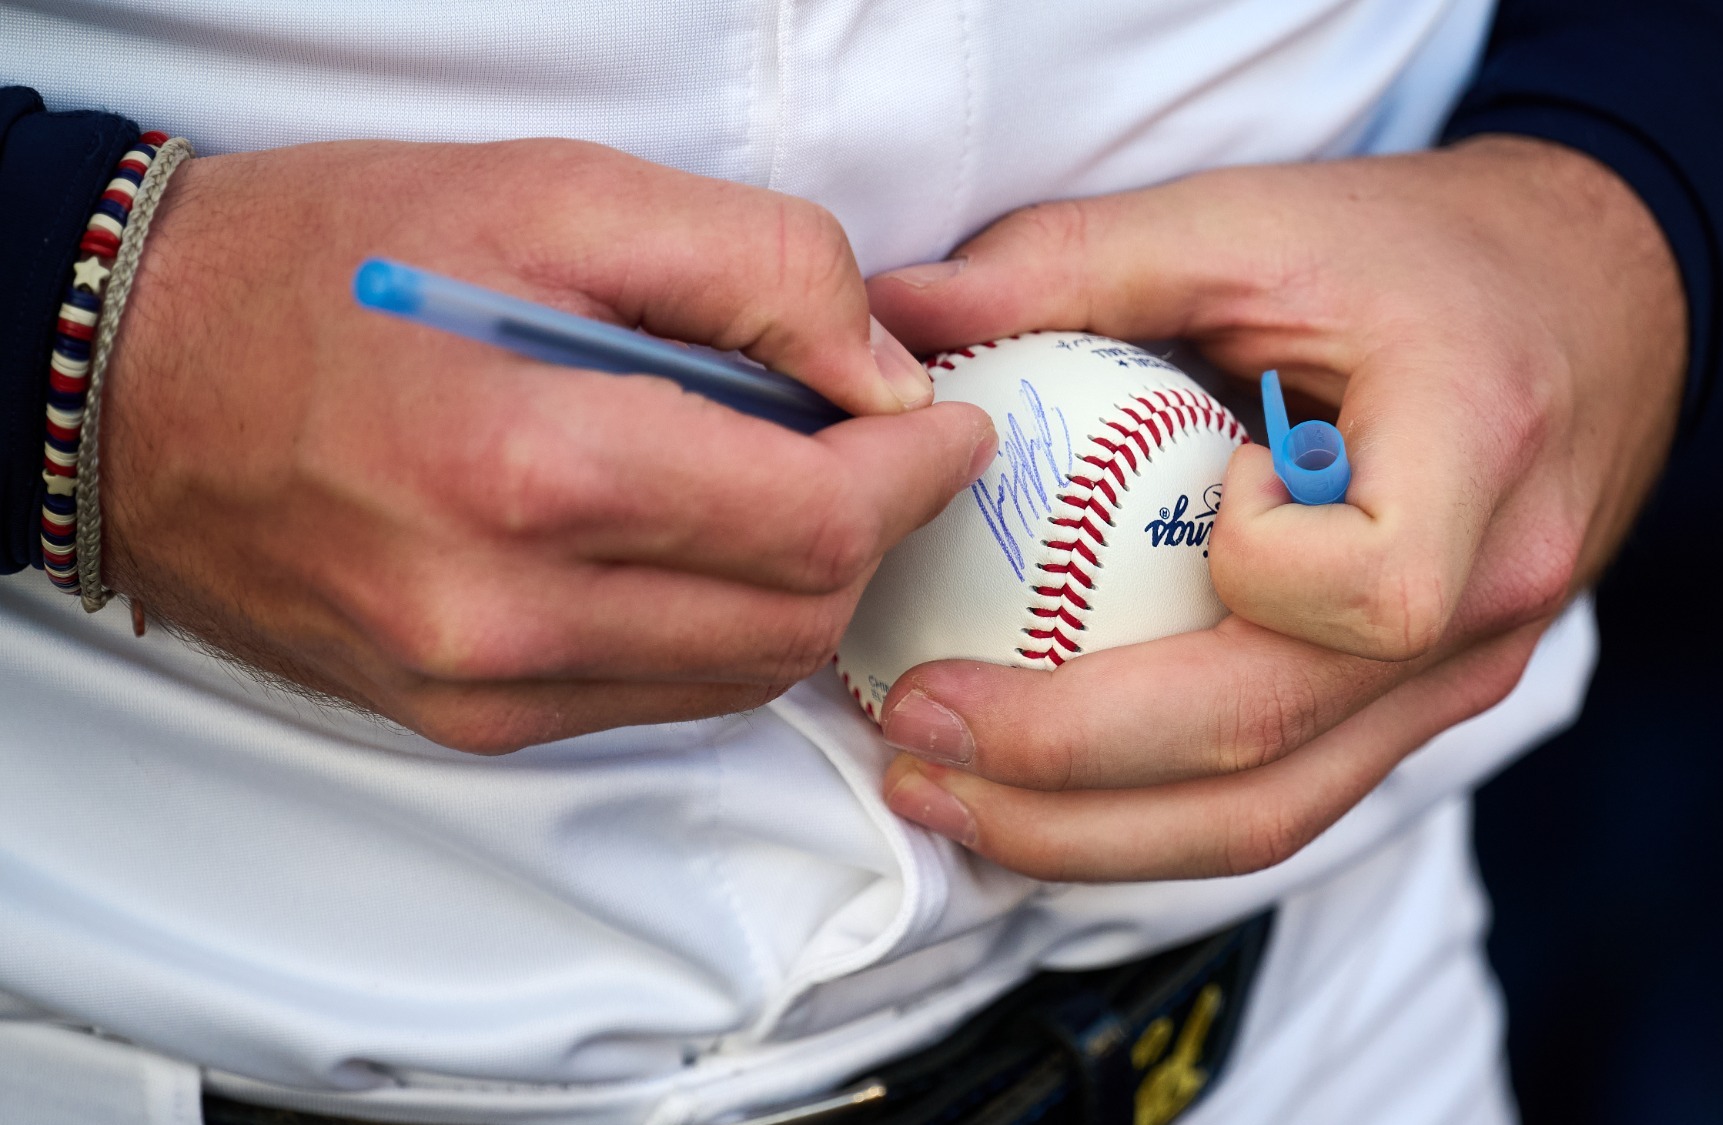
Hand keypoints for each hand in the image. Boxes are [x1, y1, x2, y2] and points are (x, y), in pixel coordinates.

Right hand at [100, 139, 994, 752]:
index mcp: (534, 469)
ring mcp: (481, 688)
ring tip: (779, 484)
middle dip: (870, 532)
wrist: (127, 378)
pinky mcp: (461, 722)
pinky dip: (713, 627)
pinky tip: (688, 542)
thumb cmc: (329, 264)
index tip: (946, 429)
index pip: (817, 523)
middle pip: (797, 618)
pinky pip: (657, 699)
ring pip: (741, 675)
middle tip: (873, 448)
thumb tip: (883, 375)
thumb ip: (756, 269)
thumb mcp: (555, 195)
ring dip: (799, 587)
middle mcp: (507, 614)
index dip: (918, 476)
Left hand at [865, 136, 1683, 879]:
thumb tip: (898, 310)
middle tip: (914, 737)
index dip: (1243, 568)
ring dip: (1093, 834)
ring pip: (1279, 815)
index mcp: (1479, 458)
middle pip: (1276, 748)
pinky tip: (1045, 789)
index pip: (1365, 592)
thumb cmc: (1423, 253)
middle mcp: (1494, 598)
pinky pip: (1289, 791)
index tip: (1147, 493)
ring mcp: (1468, 673)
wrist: (1590, 300)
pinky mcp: (1425, 702)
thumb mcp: (1257, 220)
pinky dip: (1154, 811)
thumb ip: (1078, 258)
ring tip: (945, 794)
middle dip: (1067, 772)